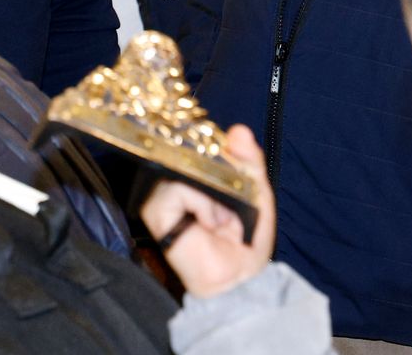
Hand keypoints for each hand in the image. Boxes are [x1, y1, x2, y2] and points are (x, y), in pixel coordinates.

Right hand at [138, 123, 275, 297]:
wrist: (238, 281)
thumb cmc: (246, 242)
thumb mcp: (256, 195)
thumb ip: (249, 163)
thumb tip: (239, 130)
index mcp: (194, 173)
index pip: (196, 142)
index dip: (214, 146)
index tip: (231, 156)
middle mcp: (172, 179)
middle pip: (190, 151)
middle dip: (218, 174)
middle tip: (231, 205)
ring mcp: (159, 193)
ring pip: (185, 168)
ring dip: (212, 195)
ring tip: (220, 219)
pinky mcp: (155, 209)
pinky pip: (180, 189)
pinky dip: (202, 205)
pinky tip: (208, 224)